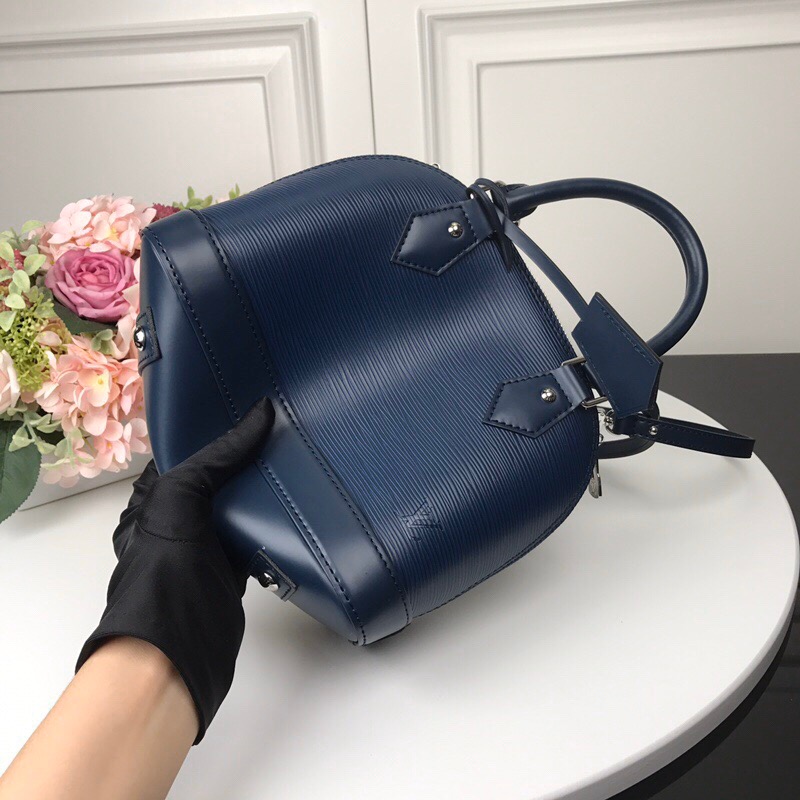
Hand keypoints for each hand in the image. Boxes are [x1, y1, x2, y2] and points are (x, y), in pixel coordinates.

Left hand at [77, 397, 274, 743]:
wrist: (176, 647)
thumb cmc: (164, 566)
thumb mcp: (181, 495)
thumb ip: (219, 456)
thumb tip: (262, 411)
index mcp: (152, 498)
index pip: (183, 452)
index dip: (212, 428)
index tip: (248, 403)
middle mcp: (177, 519)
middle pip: (215, 477)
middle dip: (244, 454)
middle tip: (283, 423)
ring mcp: (206, 545)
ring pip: (237, 505)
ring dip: (261, 486)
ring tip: (297, 450)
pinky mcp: (233, 568)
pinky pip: (255, 534)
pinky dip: (273, 520)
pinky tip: (298, 500)